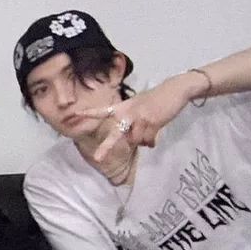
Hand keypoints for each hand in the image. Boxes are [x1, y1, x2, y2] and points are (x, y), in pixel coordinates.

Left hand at [80, 74, 197, 163]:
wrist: (175, 90)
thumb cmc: (154, 100)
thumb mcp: (138, 106)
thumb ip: (131, 123)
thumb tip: (133, 141)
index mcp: (123, 107)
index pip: (102, 111)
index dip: (89, 113)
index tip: (75, 115)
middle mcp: (128, 113)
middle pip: (115, 134)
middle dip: (106, 147)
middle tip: (97, 159)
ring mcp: (140, 118)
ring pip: (136, 141)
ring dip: (143, 139)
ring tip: (150, 128)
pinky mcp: (152, 122)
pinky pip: (148, 141)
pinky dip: (152, 140)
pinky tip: (156, 130)